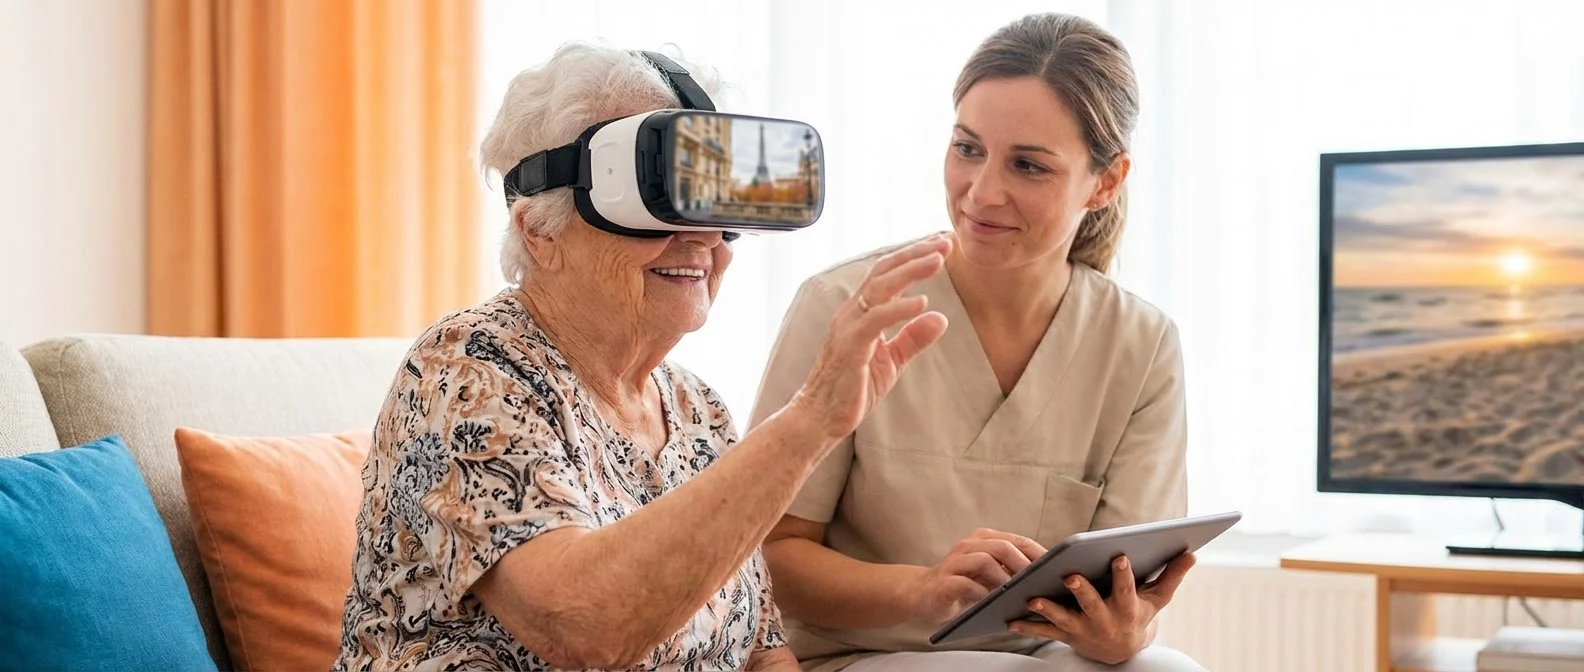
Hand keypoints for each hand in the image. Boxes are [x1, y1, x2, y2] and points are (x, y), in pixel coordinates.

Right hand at [791, 235, 951, 440]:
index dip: (913, 257)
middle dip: (915, 253)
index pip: (887, 274)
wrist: (819, 417)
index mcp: (860, 313)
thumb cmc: (852, 388)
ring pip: (879, 288)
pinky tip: (921, 302)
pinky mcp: (850, 347)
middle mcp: (851, 313)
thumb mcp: (891, 361)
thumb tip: (941, 317)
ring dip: (910, 271)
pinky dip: (898, 308)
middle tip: (944, 242)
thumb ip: (913, 338)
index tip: (941, 246)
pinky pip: (875, 320)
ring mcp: (848, 328)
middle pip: (883, 271)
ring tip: (938, 260)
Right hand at [904, 528, 1046, 623]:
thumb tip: (1043, 581)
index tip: (1057, 568)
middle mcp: (969, 545)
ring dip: (1004, 577)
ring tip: (1017, 592)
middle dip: (1024, 564)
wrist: (921, 593)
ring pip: (985, 560)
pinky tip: (992, 602)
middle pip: (1002, 546)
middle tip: (1040, 581)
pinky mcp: (945, 580)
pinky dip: (982, 592)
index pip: (1017, 540)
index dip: (1038, 553)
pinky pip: (967, 583)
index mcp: (983, 539)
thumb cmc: (962, 585)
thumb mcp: (987, 575)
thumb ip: (1008, 571)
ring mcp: (955, 561)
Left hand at [1009, 552, 1196, 664]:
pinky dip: (1027, 624)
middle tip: (1070, 576)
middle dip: (1081, 591)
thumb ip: (1171, 575)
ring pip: (1063, 619)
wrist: (1120, 651)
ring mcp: (1083, 630)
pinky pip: (1043, 631)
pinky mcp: (1065, 636)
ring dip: (1047, 609)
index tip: (1120, 555)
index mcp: (1126, 608)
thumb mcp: (1156, 599)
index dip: (1124, 574)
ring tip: (1031, 598)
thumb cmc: (1137, 614)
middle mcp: (1104, 621)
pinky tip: (1009, 617)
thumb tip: (1191, 552)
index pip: (1126, 589)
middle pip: (1092, 605)